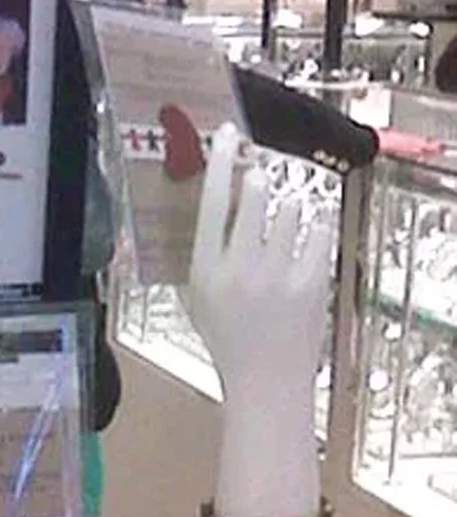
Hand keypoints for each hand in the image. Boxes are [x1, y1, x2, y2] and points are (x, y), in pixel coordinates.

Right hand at [187, 122, 334, 516]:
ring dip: (289, 209)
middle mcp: (240, 268)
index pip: (210, 203)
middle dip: (258, 181)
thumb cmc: (227, 339)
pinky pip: (321, 231)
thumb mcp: (196, 298)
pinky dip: (318, 226)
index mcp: (205, 270)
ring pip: (291, 209)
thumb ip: (198, 253)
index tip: (228, 134)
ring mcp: (278, 275)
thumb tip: (210, 199)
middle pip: (253, 195)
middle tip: (259, 181)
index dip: (220, 162)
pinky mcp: (312, 282)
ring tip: (285, 227)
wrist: (267, 382)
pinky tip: (311, 232)